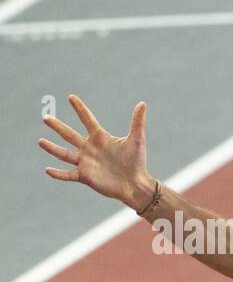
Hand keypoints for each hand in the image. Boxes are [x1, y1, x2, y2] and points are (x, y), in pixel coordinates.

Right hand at [40, 94, 153, 209]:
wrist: (136, 184)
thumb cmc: (137, 162)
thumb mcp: (137, 140)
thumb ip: (137, 121)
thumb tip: (143, 103)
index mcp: (100, 138)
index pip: (87, 119)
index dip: (80, 109)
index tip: (71, 97)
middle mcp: (89, 148)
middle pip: (69, 135)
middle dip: (57, 126)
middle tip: (46, 118)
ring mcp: (86, 162)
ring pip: (64, 154)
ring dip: (52, 148)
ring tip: (40, 141)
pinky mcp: (85, 176)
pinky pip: (68, 175)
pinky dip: (58, 173)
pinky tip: (47, 170)